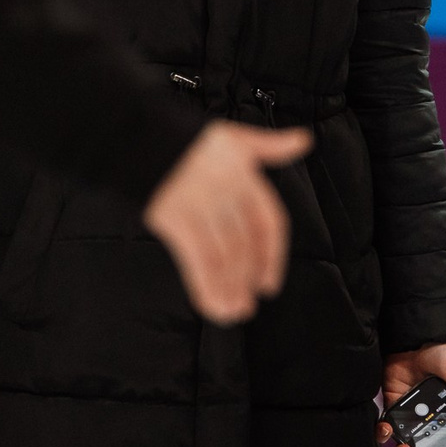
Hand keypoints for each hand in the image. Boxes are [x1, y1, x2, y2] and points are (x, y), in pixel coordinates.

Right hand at [142, 120, 312, 324]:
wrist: (141, 134)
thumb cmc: (187, 138)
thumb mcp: (234, 136)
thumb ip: (271, 146)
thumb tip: (304, 141)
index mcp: (245, 174)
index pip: (269, 224)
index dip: (272, 258)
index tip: (269, 284)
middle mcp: (227, 192)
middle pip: (245, 246)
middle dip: (246, 280)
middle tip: (247, 305)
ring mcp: (201, 205)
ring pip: (224, 258)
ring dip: (229, 290)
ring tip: (232, 312)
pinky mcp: (175, 218)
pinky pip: (198, 260)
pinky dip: (206, 287)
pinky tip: (210, 305)